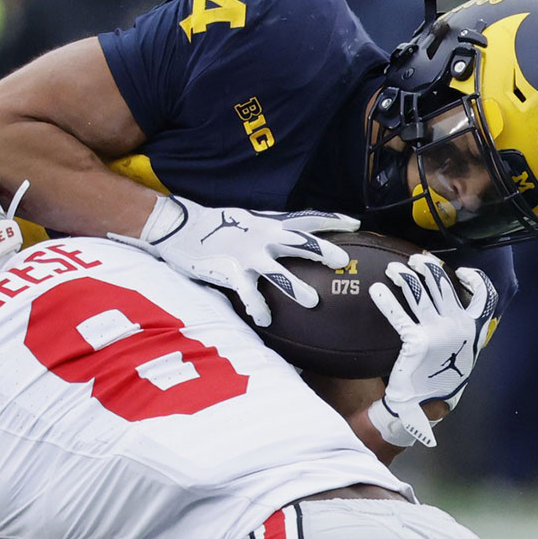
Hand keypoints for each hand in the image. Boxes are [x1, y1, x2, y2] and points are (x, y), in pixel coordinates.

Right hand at [110, 195, 357, 326]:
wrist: (181, 228)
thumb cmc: (217, 228)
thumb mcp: (249, 222)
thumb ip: (271, 231)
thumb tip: (295, 242)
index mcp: (269, 223)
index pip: (307, 218)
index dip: (332, 220)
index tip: (356, 225)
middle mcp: (262, 236)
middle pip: (299, 241)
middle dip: (322, 251)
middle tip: (343, 262)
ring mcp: (247, 254)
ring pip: (277, 271)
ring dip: (296, 286)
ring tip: (313, 302)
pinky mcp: (230, 271)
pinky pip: (248, 293)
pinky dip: (258, 306)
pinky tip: (265, 320)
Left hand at [368, 254, 497, 446]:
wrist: (424, 405)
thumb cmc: (441, 378)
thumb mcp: (461, 354)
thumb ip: (461, 332)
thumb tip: (451, 310)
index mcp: (473, 329)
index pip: (484, 297)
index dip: (475, 280)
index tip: (462, 271)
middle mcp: (458, 327)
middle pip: (443, 285)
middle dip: (428, 267)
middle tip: (416, 261)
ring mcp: (437, 332)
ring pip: (420, 292)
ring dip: (405, 276)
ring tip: (394, 269)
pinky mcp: (416, 341)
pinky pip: (398, 314)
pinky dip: (386, 299)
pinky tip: (376, 290)